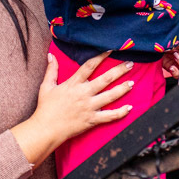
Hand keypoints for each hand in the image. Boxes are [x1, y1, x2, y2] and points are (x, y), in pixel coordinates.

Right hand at [12, 51, 133, 164]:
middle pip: (105, 79)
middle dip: (119, 70)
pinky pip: (109, 116)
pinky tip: (129, 108)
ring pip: (110, 96)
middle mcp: (84, 93)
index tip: (111, 50)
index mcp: (74, 84)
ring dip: (123, 88)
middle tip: (130, 63)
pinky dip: (121, 112)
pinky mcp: (92, 119)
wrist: (46, 129)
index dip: (101, 56)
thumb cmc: (45, 108)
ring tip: (132, 82)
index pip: (90, 66)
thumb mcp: (46, 86)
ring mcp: (89, 107)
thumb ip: (51, 70)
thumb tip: (51, 55)